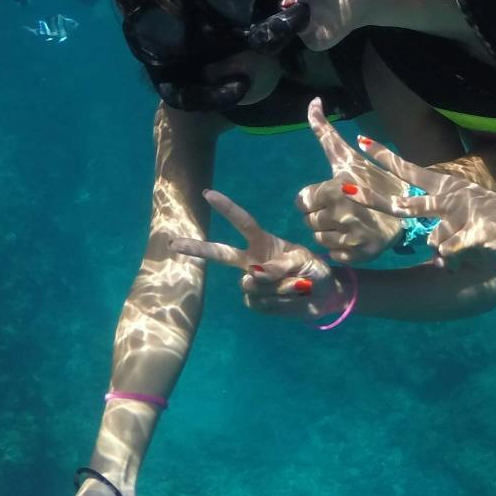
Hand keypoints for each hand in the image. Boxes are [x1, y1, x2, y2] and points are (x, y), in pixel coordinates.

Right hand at [171, 187, 348, 321]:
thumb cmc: (313, 269)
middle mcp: (252, 260)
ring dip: (283, 286)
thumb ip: (278, 265)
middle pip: (221, 254)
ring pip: (256, 284)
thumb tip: (250, 275)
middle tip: (171, 243)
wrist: (323, 296)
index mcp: (263, 242)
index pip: (243, 223)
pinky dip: (281, 300)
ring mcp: (251, 283)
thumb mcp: (302, 261)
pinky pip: (262, 301)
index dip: (226, 208)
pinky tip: (291, 298)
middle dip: (196, 249)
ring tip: (300, 284)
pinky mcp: (255, 302)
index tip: (207, 193)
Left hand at [295, 105, 420, 264]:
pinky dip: (341, 248)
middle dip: (321, 215)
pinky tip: (355, 237)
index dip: (313, 198)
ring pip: (319, 239)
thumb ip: (325, 133)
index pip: (301, 202)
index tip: (331, 195)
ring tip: (350, 222)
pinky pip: (332, 254)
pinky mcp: (358, 255)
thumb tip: (312, 101)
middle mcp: (342, 214)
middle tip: (343, 209)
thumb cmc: (374, 179)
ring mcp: (350, 237)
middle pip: (308, 222)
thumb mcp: (348, 157)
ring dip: (330, 232)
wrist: (411, 208)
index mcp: (336, 189)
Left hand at [324, 112, 495, 258]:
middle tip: (345, 189)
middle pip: (405, 200)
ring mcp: (465, 215)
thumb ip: (446, 231)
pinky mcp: (480, 233)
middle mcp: (452, 197)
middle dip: (374, 196)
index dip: (386, 158)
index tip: (361, 141)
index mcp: (449, 189)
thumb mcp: (468, 222)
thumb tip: (431, 246)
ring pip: (430, 228)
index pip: (410, 172)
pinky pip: (455, 249)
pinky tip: (458, 257)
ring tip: (447, 245)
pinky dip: (452, 256)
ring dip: (427, 237)